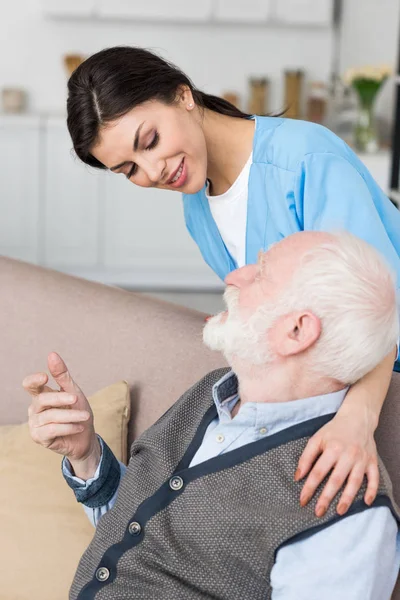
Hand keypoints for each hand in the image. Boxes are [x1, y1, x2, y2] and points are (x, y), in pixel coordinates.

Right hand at [23, 352, 99, 477]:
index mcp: (41, 395)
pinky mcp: (39, 437)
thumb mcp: (74, 391)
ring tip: (85, 417)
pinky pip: (51, 430)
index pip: (30, 385)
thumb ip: (62, 375)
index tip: (45, 377)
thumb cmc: (78, 412)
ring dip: (71, 416)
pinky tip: (79, 427)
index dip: (34, 380)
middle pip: (42, 399)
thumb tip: (52, 354)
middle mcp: (35, 409)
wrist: (85, 437)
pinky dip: (68, 427)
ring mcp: (35, 424)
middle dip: (61, 399)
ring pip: (50, 416)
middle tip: (77, 399)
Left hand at [295, 409, 378, 516]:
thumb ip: (306, 457)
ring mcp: (361, 459)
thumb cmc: (334, 430)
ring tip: (339, 511)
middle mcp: (348, 455)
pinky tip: (366, 502)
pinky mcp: (372, 462)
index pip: (318, 472)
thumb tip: (298, 476)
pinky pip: (374, 478)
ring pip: (354, 482)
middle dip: (326, 497)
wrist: (357, 418)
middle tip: (318, 512)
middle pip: (336, 480)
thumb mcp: (317, 438)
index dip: (309, 487)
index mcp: (332, 448)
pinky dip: (371, 491)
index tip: (303, 500)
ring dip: (347, 498)